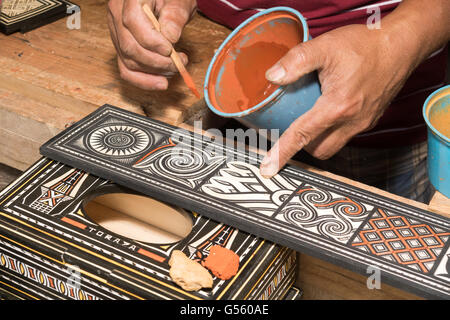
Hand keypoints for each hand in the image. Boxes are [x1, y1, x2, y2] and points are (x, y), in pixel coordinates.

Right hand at [107, 0, 196, 89]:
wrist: (164, 0)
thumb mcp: (178, 1)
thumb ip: (174, 16)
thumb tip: (170, 38)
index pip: (132, 22)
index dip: (151, 41)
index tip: (170, 50)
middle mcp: (116, 14)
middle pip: (129, 46)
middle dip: (156, 62)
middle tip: (178, 64)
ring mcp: (116, 32)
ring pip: (128, 61)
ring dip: (154, 72)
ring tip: (175, 69)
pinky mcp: (121, 47)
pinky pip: (126, 69)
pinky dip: (143, 80)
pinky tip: (160, 83)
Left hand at [259, 23, 418, 177]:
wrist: (402, 45)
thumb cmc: (366, 45)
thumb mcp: (325, 46)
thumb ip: (296, 61)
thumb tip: (272, 76)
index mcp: (337, 107)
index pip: (302, 136)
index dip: (281, 153)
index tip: (268, 169)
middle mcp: (351, 122)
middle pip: (318, 150)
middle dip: (301, 145)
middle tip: (290, 126)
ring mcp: (363, 123)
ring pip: (333, 146)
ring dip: (317, 139)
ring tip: (309, 118)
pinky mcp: (369, 120)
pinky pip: (346, 135)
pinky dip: (332, 130)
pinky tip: (328, 110)